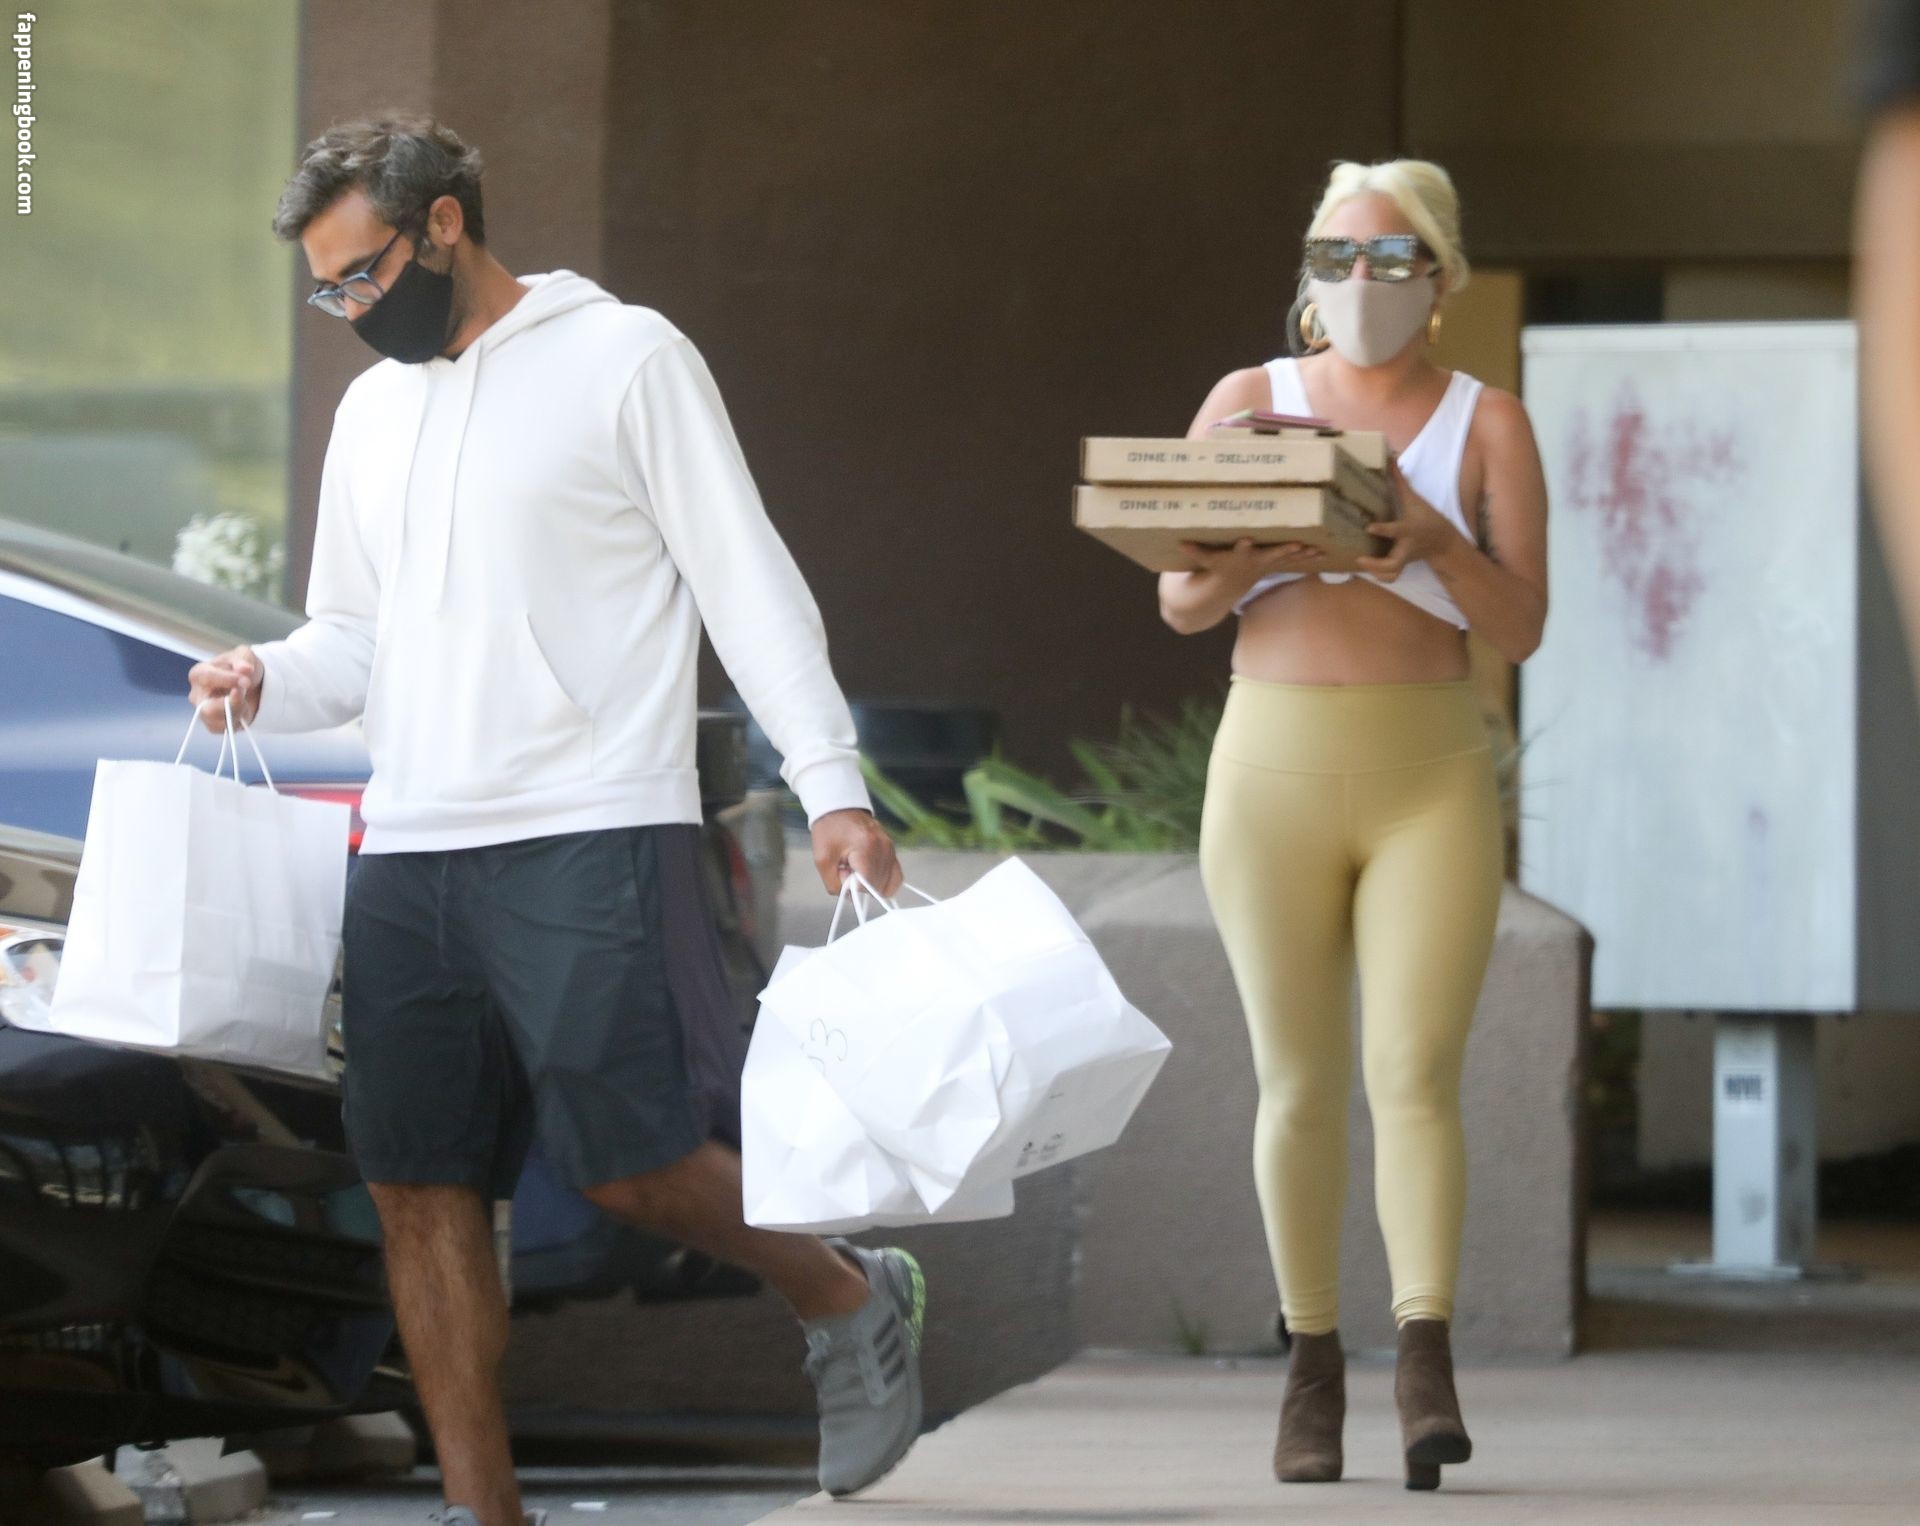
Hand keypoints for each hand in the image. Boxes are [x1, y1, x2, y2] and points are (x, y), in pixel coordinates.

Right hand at [187, 646, 261, 730]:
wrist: (253, 684)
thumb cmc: (241, 668)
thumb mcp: (245, 656)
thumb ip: (243, 660)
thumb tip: (244, 669)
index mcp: (199, 673)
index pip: (207, 678)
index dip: (228, 680)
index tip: (246, 680)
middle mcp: (196, 695)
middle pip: (208, 707)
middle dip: (232, 703)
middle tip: (246, 692)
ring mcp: (203, 711)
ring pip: (216, 720)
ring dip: (237, 711)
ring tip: (245, 701)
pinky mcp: (213, 724)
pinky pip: (224, 729)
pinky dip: (237, 721)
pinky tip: (242, 710)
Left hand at [811, 808, 902, 897]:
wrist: (838, 809)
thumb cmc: (829, 831)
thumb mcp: (822, 860)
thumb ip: (835, 884)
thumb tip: (851, 895)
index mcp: (866, 848)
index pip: (867, 884)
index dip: (853, 886)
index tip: (843, 873)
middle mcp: (884, 849)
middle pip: (877, 886)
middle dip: (861, 885)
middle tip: (848, 869)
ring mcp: (891, 849)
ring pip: (887, 884)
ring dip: (870, 883)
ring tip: (857, 868)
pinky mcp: (893, 851)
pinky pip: (896, 877)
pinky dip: (884, 882)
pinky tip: (870, 876)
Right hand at [1181, 537, 1324, 584]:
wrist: (1228, 587)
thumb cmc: (1217, 565)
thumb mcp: (1206, 559)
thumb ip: (1195, 552)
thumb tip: (1180, 542)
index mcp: (1237, 557)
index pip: (1239, 551)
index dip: (1242, 546)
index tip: (1246, 539)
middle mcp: (1255, 562)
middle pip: (1271, 556)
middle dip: (1283, 550)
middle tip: (1296, 544)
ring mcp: (1268, 565)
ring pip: (1288, 560)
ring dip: (1303, 556)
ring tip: (1317, 549)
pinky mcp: (1277, 566)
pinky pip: (1295, 563)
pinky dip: (1309, 558)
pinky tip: (1324, 552)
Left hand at [1355, 462, 1454, 583]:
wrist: (1444, 541)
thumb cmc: (1427, 517)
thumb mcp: (1415, 499)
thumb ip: (1399, 480)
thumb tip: (1390, 457)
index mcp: (1409, 529)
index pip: (1396, 531)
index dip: (1383, 530)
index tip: (1368, 527)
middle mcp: (1406, 547)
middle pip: (1393, 563)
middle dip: (1376, 565)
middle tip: (1359, 560)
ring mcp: (1404, 559)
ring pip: (1391, 574)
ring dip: (1377, 573)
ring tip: (1360, 564)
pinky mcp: (1402, 565)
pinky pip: (1391, 576)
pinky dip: (1380, 576)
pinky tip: (1367, 570)